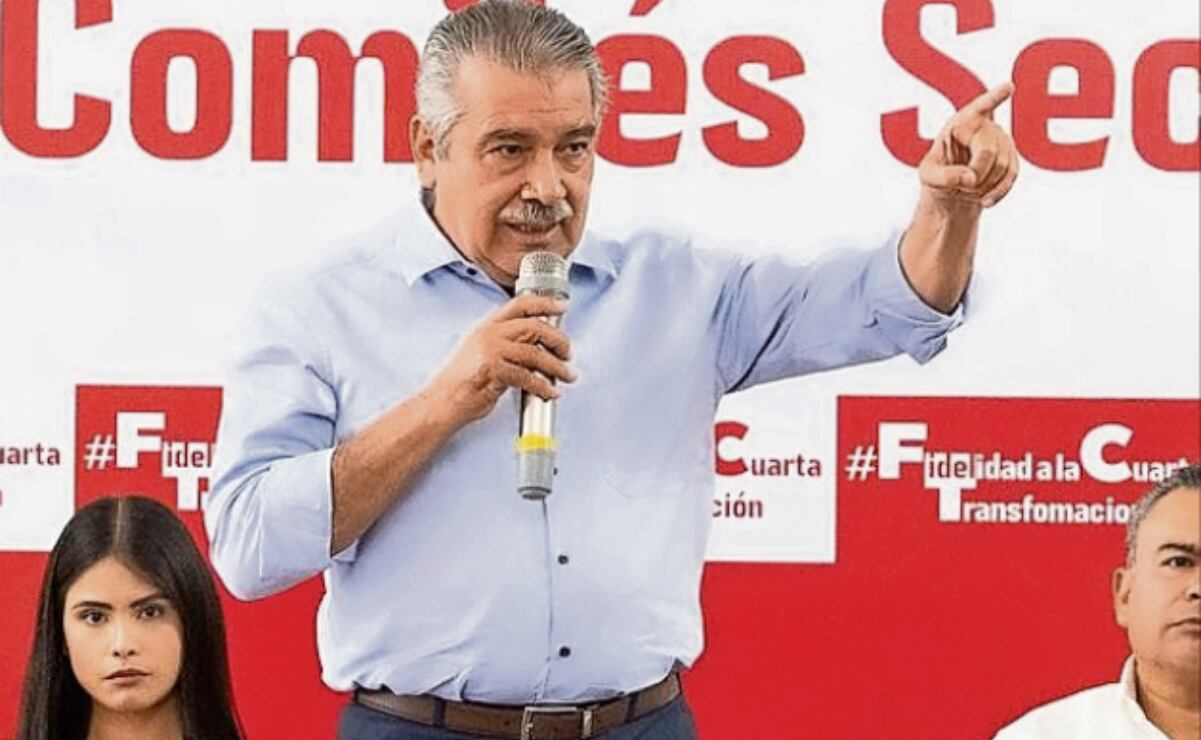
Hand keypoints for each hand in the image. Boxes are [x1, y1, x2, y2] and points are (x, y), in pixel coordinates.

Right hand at [423, 293, 575, 426]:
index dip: (544, 303)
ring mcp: (491, 351)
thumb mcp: (482, 351)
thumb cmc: (463, 380)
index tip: (562, 306)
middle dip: (558, 340)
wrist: (443, 400)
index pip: (520, 304)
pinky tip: (550, 392)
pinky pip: (528, 377)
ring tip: (567, 375)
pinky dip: (543, 386)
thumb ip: (507, 342)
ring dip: (556, 366)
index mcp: (488, 326)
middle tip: (568, 352)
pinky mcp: (494, 371)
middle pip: (534, 327)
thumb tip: (538, 345)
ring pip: (535, 353)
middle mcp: (490, 334)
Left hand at [919, 82, 1019, 209]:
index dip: (994, 98)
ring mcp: (1002, 140)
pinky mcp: (1012, 157)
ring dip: (985, 185)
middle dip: (977, 175)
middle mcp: (985, 126)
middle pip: (989, 151)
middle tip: (964, 187)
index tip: (1008, 87)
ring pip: (1004, 165)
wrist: (953, 191)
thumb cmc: (937, 177)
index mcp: (960, 123)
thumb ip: (942, 177)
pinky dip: (998, 192)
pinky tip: (985, 200)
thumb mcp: (928, 177)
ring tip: (969, 190)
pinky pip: (1013, 175)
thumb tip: (971, 177)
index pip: (979, 107)